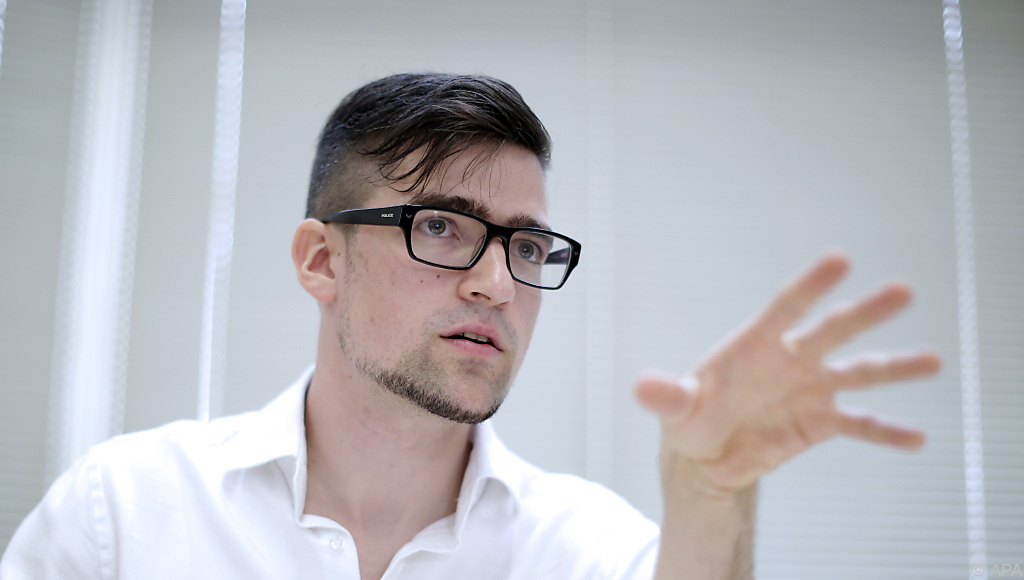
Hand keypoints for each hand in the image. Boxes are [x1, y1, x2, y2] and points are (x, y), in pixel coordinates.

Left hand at [634, 253, 940, 494]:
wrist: (708, 454)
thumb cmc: (691, 418)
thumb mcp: (676, 409)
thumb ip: (666, 397)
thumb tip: (641, 387)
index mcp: (755, 345)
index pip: (786, 308)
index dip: (811, 285)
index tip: (841, 259)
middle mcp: (791, 360)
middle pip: (833, 330)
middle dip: (866, 312)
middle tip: (903, 290)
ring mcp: (812, 389)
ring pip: (860, 373)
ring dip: (895, 367)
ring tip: (933, 360)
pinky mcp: (822, 423)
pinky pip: (861, 426)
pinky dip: (887, 432)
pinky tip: (918, 438)